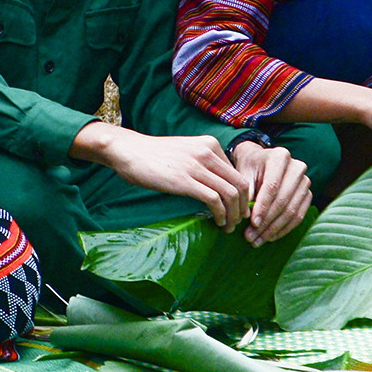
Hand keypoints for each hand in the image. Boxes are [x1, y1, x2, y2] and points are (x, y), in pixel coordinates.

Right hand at [71, 123, 251, 227]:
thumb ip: (202, 162)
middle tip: (237, 221)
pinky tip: (217, 221)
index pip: (237, 173)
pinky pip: (214, 200)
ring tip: (228, 226)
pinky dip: (220, 214)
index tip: (237, 210)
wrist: (129, 150)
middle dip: (242, 207)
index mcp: (210, 144)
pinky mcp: (185, 180)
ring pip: (230, 194)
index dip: (242, 195)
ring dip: (233, 215)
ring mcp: (197, 166)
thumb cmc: (152, 155)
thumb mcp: (184, 151)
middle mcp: (208, 152)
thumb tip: (215, 185)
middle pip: (240, 184)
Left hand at [231, 140, 311, 245]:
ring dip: (274, 229)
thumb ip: (244, 191)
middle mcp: (297, 168)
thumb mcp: (243, 174)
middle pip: (283, 200)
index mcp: (280, 157)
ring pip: (292, 211)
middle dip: (266, 222)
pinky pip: (299, 216)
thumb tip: (246, 215)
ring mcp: (305, 182)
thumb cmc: (249, 168)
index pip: (272, 186)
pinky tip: (270, 237)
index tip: (252, 223)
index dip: (263, 206)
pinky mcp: (307, 195)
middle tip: (250, 237)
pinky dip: (284, 229)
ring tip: (257, 240)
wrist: (260, 162)